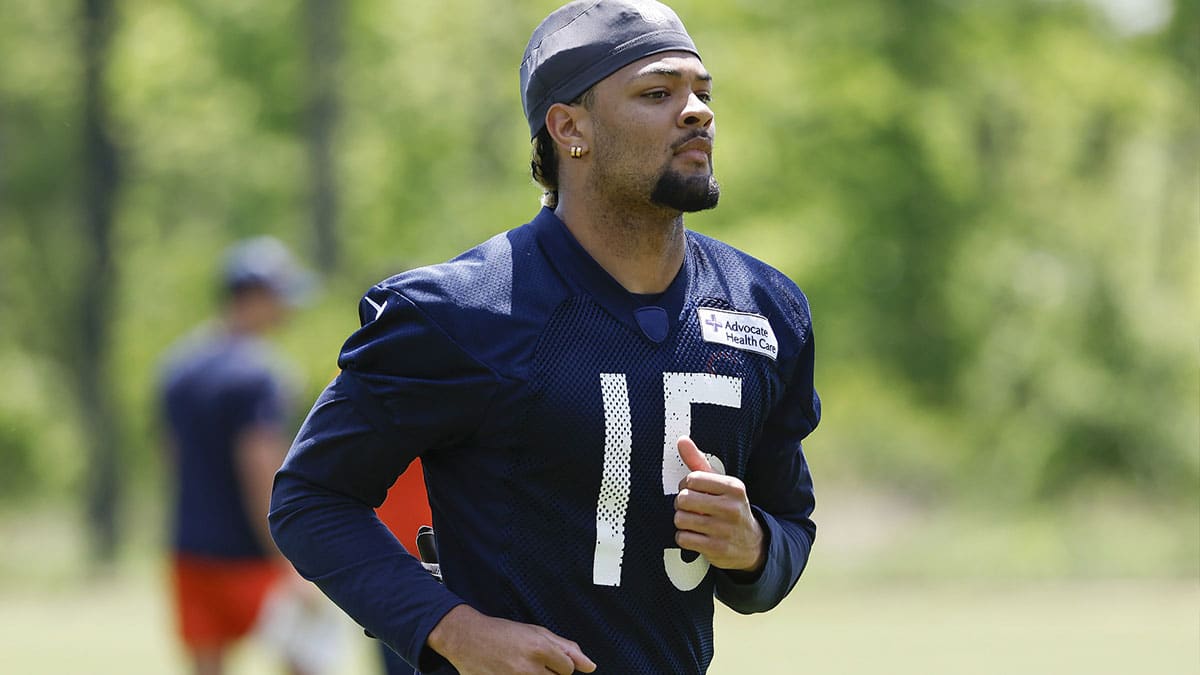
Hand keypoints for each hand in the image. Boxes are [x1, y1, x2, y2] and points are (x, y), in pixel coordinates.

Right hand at [427, 604, 596, 673]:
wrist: (466, 639)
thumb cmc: (501, 632)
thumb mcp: (537, 632)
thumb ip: (567, 648)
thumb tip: (591, 666)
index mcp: (539, 648)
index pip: (568, 668)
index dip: (558, 662)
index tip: (544, 656)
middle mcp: (528, 668)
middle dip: (549, 673)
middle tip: (530, 662)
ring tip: (520, 667)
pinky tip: (510, 671)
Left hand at [674, 436, 765, 572]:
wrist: (752, 543)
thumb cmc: (729, 507)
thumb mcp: (720, 484)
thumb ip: (698, 461)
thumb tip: (681, 439)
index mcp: (733, 487)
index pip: (693, 479)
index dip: (685, 486)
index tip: (692, 491)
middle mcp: (732, 507)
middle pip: (684, 499)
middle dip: (681, 504)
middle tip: (690, 508)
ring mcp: (725, 529)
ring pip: (681, 519)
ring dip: (682, 521)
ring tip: (692, 521)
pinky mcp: (717, 548)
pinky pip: (684, 538)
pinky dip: (684, 537)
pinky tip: (695, 535)